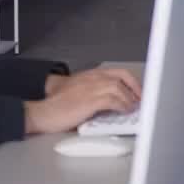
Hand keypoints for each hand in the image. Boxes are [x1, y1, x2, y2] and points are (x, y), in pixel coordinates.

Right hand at [25, 66, 141, 136]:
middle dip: (135, 89)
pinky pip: (112, 100)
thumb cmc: (57, 104)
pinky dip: (121, 105)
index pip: (118, 72)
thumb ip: (93, 91)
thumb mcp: (77, 91)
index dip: (132, 81)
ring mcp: (90, 89)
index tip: (138, 91)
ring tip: (132, 108)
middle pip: (122, 77)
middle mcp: (92, 78)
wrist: (43, 111)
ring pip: (118, 88)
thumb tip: (110, 101)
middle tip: (140, 100)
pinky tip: (123, 111)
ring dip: (129, 99)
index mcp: (90, 75)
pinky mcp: (89, 101)